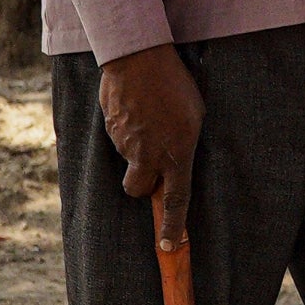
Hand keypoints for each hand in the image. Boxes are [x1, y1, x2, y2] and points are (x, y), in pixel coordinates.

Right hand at [100, 42, 203, 254]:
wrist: (138, 58)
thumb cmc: (175, 84)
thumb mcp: (194, 116)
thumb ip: (184, 144)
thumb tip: (176, 157)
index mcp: (177, 153)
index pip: (177, 200)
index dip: (173, 226)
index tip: (169, 247)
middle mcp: (149, 155)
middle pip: (137, 189)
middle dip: (142, 184)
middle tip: (150, 164)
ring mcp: (125, 144)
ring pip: (128, 159)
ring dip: (137, 147)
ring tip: (149, 116)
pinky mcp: (109, 130)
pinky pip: (119, 138)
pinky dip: (127, 129)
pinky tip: (136, 107)